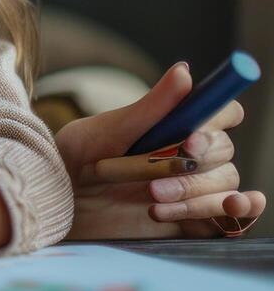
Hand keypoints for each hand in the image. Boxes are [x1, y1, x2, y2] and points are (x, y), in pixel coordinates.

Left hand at [57, 61, 265, 239]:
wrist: (58, 202)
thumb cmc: (77, 158)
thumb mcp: (107, 131)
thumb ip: (150, 107)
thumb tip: (184, 70)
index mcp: (174, 124)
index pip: (221, 112)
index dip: (217, 121)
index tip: (190, 139)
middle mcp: (190, 154)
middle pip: (224, 151)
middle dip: (195, 167)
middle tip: (155, 181)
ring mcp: (194, 187)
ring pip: (225, 184)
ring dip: (196, 195)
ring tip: (152, 199)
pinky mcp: (192, 220)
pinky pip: (228, 219)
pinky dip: (232, 214)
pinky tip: (221, 210)